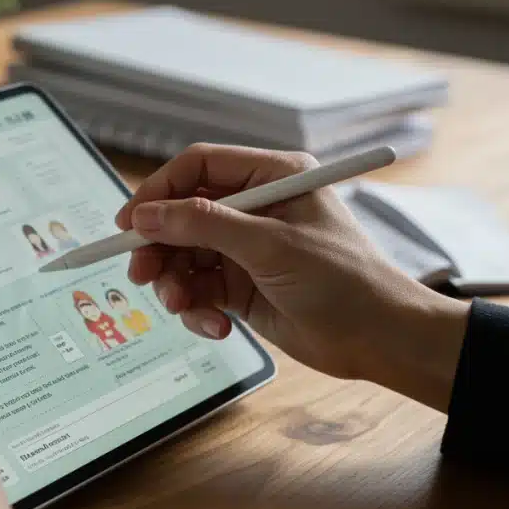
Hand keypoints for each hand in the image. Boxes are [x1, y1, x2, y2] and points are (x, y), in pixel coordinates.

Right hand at [116, 144, 468, 408]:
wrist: (379, 340)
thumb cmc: (345, 280)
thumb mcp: (269, 246)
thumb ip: (203, 226)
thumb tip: (147, 216)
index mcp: (272, 177)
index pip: (197, 168)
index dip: (158, 192)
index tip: (129, 223)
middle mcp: (256, 209)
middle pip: (181, 215)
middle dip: (159, 246)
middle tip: (142, 273)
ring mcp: (247, 249)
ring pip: (183, 257)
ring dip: (175, 284)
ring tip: (183, 305)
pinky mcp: (242, 286)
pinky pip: (198, 290)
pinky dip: (197, 309)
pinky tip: (218, 326)